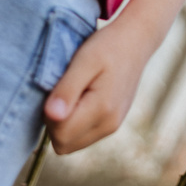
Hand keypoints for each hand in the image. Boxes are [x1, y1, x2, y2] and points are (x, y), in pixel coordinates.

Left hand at [42, 15, 155, 153]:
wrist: (136, 41)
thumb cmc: (108, 46)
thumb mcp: (85, 60)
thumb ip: (68, 89)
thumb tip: (51, 115)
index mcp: (102, 110)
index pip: (60, 134)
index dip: (50, 115)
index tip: (57, 89)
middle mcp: (108, 125)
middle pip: (64, 144)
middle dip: (55, 122)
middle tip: (63, 89)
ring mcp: (111, 127)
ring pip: (72, 143)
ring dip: (64, 123)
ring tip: (74, 91)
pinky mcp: (112, 124)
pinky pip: (82, 136)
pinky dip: (75, 122)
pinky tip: (81, 97)